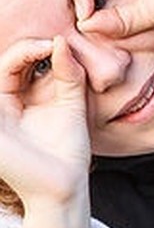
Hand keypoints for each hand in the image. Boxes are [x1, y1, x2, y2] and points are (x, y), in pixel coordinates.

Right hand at [0, 35, 96, 227]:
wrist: (63, 185)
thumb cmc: (67, 150)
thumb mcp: (72, 105)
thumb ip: (69, 75)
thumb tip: (60, 42)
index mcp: (18, 96)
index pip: (18, 61)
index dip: (36, 48)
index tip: (60, 43)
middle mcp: (2, 102)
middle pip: (5, 63)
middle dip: (28, 48)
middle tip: (50, 45)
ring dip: (18, 56)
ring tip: (43, 48)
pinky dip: (10, 70)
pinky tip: (25, 63)